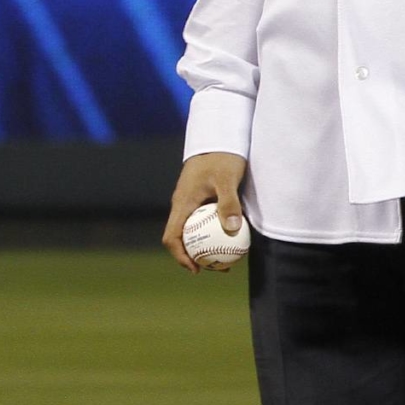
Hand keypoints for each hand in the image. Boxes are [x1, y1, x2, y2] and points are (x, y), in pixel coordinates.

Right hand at [163, 152, 247, 273]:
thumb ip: (229, 203)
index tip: (197, 269)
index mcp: (182, 202)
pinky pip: (202, 222)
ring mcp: (191, 202)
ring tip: (227, 259)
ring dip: (205, 247)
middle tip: (218, 269)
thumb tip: (231, 230)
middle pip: (181, 238)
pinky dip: (213, 234)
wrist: (219, 136)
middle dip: (195, 257)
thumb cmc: (222, 156)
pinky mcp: (200, 199)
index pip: (172, 236)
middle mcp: (183, 205)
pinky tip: (233, 239)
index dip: (180, 256)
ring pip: (192, 231)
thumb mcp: (227, 179)